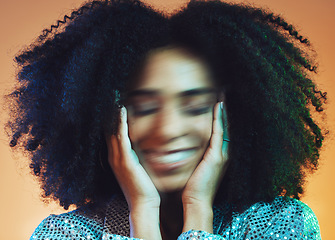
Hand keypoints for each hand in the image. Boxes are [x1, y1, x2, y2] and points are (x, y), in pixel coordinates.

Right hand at [106, 107, 160, 239]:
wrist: (144, 204)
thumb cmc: (144, 186)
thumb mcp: (138, 167)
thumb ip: (137, 155)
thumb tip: (143, 145)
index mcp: (117, 157)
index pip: (112, 132)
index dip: (112, 117)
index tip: (115, 101)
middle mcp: (114, 156)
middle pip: (108, 128)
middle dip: (110, 111)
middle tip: (112, 94)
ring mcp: (118, 158)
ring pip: (113, 130)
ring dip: (113, 113)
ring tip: (115, 97)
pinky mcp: (125, 160)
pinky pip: (121, 137)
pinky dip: (121, 123)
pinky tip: (123, 110)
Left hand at [182, 102, 228, 231]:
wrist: (196, 200)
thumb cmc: (193, 185)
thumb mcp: (195, 166)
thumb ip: (194, 154)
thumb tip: (183, 145)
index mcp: (219, 154)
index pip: (222, 131)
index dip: (221, 116)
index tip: (218, 102)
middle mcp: (224, 152)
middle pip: (227, 126)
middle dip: (225, 110)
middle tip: (223, 94)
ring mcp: (222, 154)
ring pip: (225, 126)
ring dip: (223, 111)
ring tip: (222, 96)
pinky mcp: (217, 155)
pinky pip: (219, 132)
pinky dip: (219, 119)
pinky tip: (218, 106)